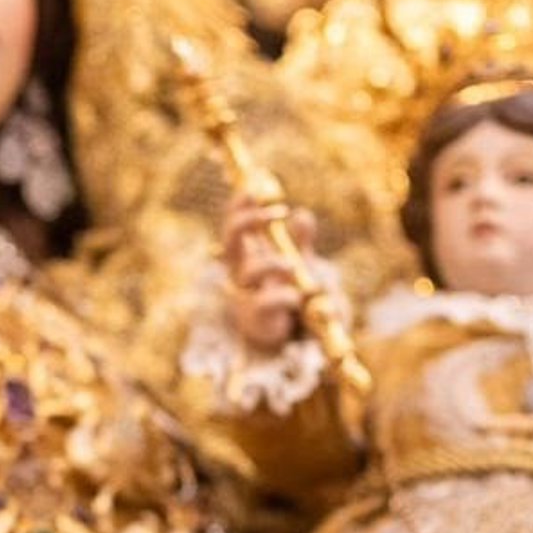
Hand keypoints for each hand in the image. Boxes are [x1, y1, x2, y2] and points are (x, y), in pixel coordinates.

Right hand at [221, 193, 329, 353]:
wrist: (298, 342)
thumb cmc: (295, 299)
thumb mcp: (302, 266)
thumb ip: (300, 243)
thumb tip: (302, 214)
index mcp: (251, 256)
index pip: (236, 226)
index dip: (239, 206)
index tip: (253, 190)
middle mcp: (244, 273)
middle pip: (230, 241)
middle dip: (248, 222)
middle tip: (277, 211)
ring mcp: (247, 296)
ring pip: (247, 272)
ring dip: (271, 264)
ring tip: (292, 267)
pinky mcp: (256, 320)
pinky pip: (263, 303)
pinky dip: (283, 297)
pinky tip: (296, 298)